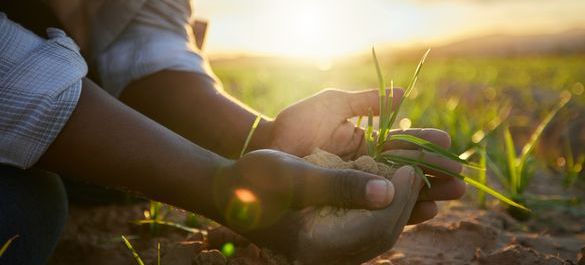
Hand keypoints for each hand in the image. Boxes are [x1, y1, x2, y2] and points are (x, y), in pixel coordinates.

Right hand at [213, 149, 420, 263]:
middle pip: (381, 234)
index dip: (400, 197)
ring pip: (377, 232)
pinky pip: (366, 228)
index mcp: (315, 245)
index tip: (411, 167)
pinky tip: (394, 189)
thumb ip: (339, 186)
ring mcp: (327, 250)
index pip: (375, 228)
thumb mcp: (295, 175)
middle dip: (408, 202)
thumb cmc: (254, 180)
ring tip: (417, 179)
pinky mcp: (327, 240)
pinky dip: (383, 208)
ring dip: (400, 205)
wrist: (229, 191)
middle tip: (419, 169)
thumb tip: (386, 191)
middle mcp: (325, 255)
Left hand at [266, 88, 464, 224]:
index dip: (426, 144)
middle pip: (409, 170)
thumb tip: (404, 94)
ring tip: (453, 194)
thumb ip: (367, 102)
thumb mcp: (334, 105)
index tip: (448, 143)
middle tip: (461, 177)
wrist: (267, 147)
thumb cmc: (298, 122)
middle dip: (436, 173)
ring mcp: (359, 185)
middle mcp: (368, 164)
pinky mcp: (349, 204)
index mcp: (368, 141)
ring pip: (400, 191)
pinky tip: (425, 211)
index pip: (404, 144)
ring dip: (428, 193)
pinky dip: (404, 211)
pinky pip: (380, 210)